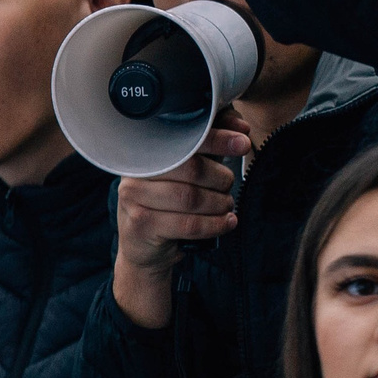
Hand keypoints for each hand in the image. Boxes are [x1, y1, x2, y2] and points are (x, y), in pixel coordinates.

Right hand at [111, 125, 249, 328]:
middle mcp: (137, 171)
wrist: (144, 248)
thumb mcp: (189, 171)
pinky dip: (215, 224)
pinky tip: (227, 222)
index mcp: (149, 151)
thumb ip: (212, 144)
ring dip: (219, 203)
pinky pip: (189, 224)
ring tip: (226, 205)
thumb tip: (242, 129)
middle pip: (191, 168)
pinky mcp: (141, 225)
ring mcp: (134, 198)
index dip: (218, 138)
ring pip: (191, 198)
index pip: (185, 138)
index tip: (243, 143)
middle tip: (228, 186)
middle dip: (221, 178)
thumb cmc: (170, 202)